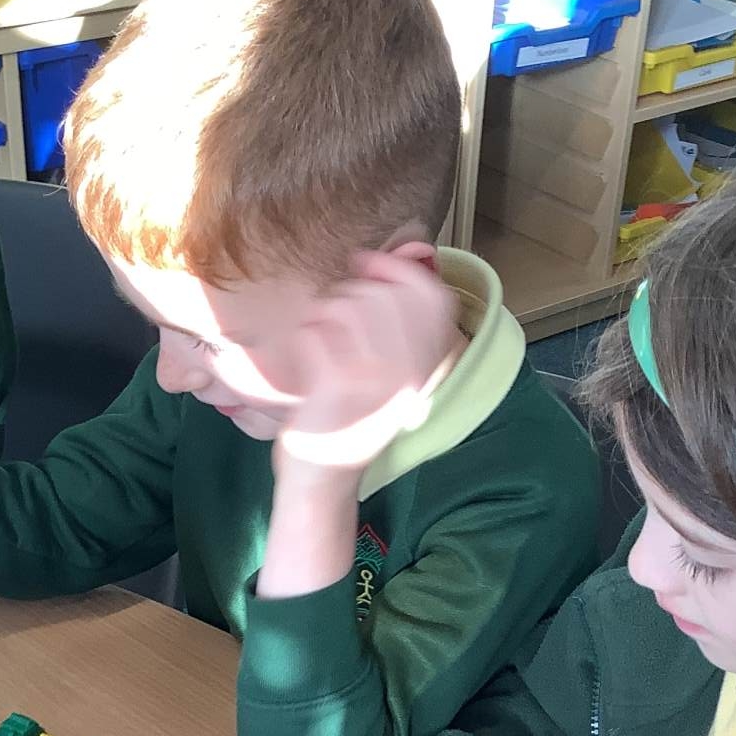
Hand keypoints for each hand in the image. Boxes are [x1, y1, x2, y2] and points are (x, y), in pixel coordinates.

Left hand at [275, 249, 459, 478]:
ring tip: (323, 345)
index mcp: (425, 368)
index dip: (396, 268)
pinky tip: (309, 363)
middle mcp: (408, 371)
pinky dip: (304, 339)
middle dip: (348, 295)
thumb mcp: (391, 377)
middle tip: (336, 324)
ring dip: (323, 317)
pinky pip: (315, 330)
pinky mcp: (338, 384)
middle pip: (379, 292)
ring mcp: (374, 376)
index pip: (430, 293)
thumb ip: (399, 326)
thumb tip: (391, 257)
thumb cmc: (350, 420)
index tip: (368, 265)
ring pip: (344, 305)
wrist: (324, 478)